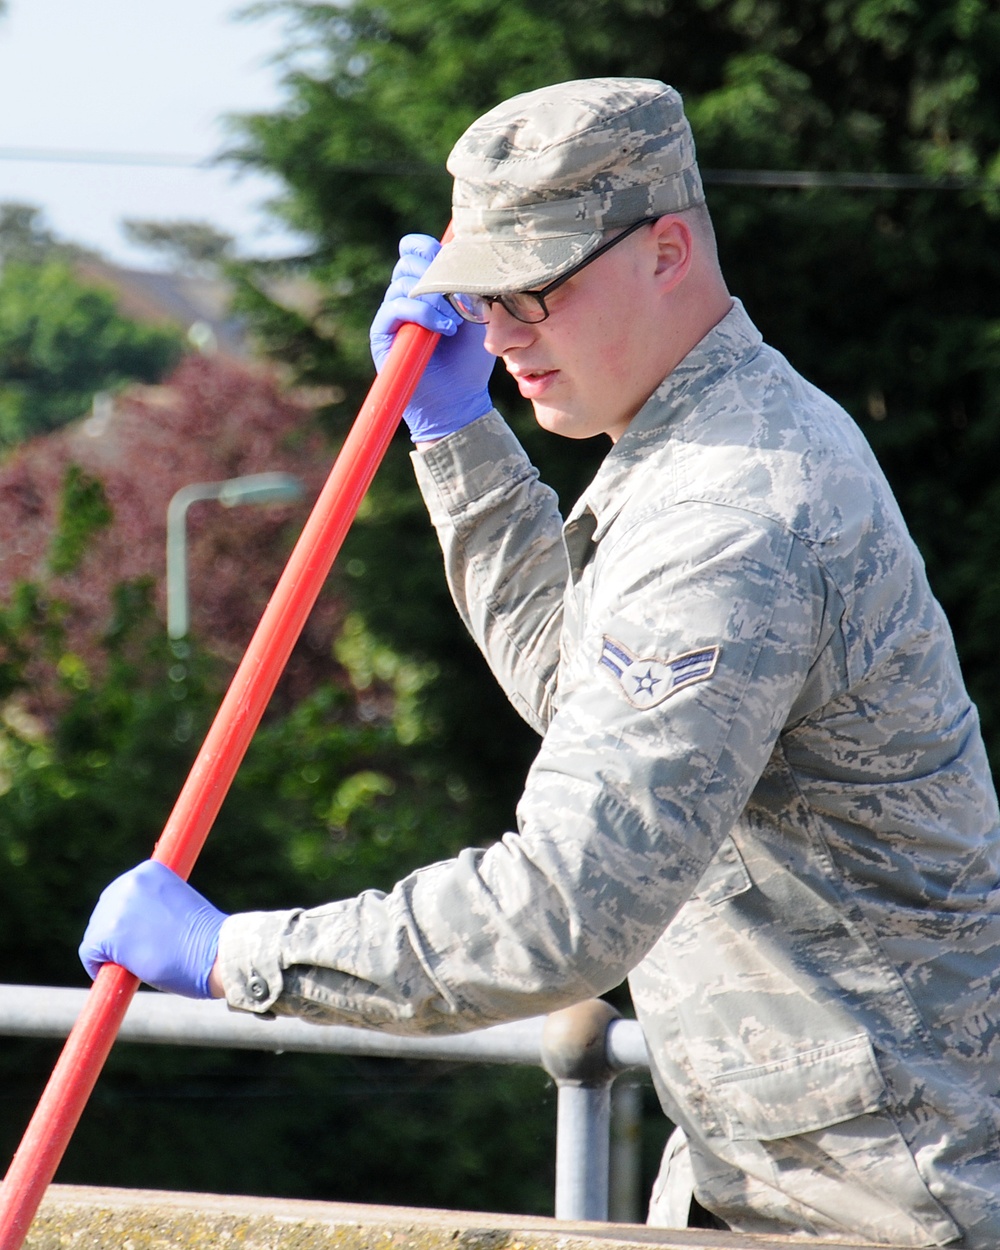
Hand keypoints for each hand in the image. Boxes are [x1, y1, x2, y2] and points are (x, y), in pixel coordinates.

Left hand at [79, 860, 226, 998]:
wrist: (215, 951)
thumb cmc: (204, 937)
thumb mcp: (177, 904)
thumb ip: (153, 904)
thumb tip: (135, 924)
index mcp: (149, 869)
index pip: (122, 894)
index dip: (126, 919)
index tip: (136, 936)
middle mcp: (129, 881)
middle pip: (103, 912)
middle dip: (115, 935)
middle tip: (137, 955)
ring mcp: (117, 907)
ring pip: (96, 934)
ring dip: (110, 952)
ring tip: (138, 964)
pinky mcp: (108, 934)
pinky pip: (89, 953)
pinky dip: (98, 967)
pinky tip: (122, 973)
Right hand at [370, 234, 494, 442]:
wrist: (457, 399)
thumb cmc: (469, 359)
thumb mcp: (477, 314)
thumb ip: (469, 283)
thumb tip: (463, 251)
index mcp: (425, 288)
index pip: (415, 251)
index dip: (426, 247)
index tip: (448, 255)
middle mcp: (404, 298)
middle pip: (407, 262)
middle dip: (434, 272)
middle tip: (457, 296)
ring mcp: (392, 315)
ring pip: (402, 283)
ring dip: (433, 298)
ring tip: (455, 321)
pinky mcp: (382, 333)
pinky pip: (395, 308)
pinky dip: (421, 313)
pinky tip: (444, 329)